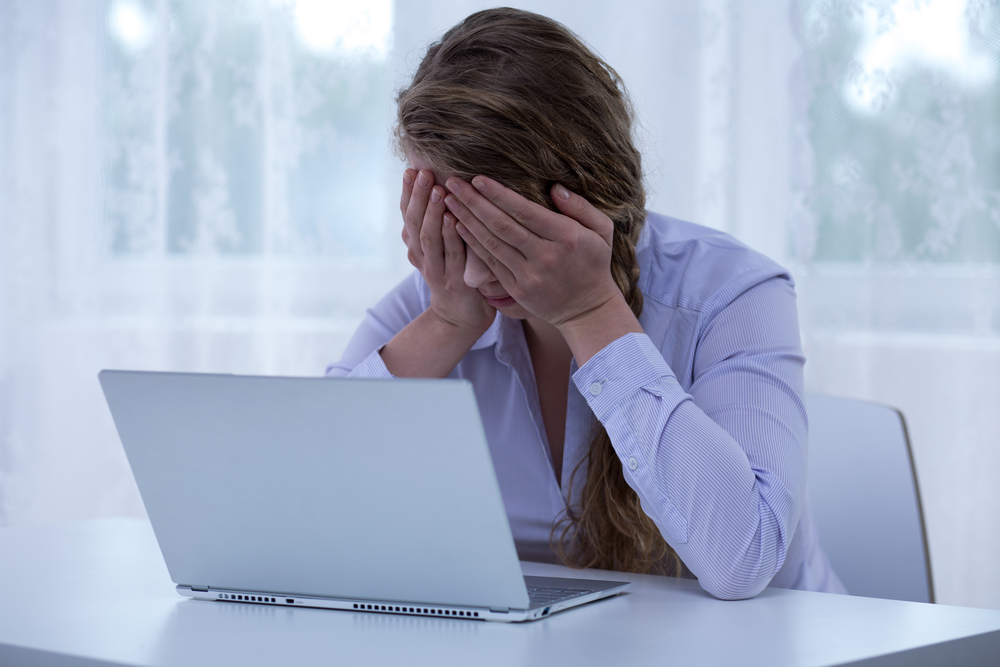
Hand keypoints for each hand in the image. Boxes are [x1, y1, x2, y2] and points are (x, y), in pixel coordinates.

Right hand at [400, 169, 495, 334]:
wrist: (460, 317)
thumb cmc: (454, 274)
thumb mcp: (439, 249)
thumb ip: (435, 223)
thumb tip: (438, 185)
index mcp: (416, 246)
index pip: (407, 215)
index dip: (407, 193)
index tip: (410, 169)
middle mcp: (421, 257)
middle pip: (414, 223)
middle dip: (418, 196)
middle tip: (423, 172)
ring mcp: (437, 271)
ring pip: (429, 238)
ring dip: (432, 212)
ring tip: (438, 189)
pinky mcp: (455, 283)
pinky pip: (452, 256)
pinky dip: (452, 237)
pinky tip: (454, 219)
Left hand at [442, 176, 622, 328]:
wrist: (587, 310)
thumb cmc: (594, 263)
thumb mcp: (601, 231)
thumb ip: (581, 207)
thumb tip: (556, 187)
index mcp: (566, 237)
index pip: (526, 211)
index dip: (499, 194)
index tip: (478, 179)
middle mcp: (546, 256)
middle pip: (503, 225)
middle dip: (474, 202)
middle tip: (453, 183)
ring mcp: (530, 275)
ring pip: (492, 243)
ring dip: (467, 220)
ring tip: (449, 200)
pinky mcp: (518, 290)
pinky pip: (491, 263)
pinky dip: (473, 243)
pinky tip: (458, 226)